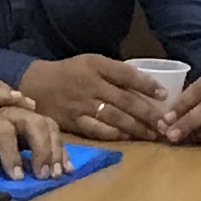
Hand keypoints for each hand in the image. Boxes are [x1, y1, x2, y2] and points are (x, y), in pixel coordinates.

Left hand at [0, 95, 66, 180]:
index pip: (2, 129)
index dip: (11, 153)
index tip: (18, 178)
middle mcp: (4, 109)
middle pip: (32, 121)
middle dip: (42, 148)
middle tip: (43, 175)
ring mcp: (19, 112)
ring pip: (45, 123)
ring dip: (55, 149)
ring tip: (55, 174)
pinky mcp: (28, 119)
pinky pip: (50, 128)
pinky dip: (60, 148)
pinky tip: (66, 167)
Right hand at [21, 51, 168, 145]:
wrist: (35, 85)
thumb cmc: (69, 73)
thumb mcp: (91, 62)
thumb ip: (114, 72)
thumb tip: (145, 85)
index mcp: (96, 66)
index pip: (127, 74)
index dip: (148, 85)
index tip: (164, 95)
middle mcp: (91, 85)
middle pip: (125, 100)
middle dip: (148, 113)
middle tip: (165, 123)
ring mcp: (82, 105)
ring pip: (115, 118)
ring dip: (136, 127)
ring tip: (153, 134)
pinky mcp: (74, 122)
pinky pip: (98, 130)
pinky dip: (115, 135)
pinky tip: (128, 138)